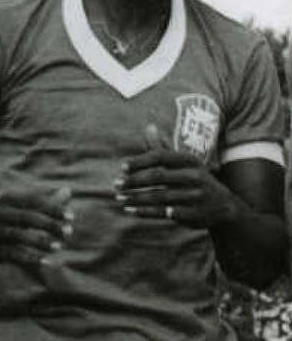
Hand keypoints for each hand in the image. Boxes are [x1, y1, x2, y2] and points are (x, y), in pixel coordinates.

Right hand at [0, 186, 73, 271]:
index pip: (32, 201)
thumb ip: (44, 202)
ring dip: (39, 240)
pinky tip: (46, 261)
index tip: (71, 216)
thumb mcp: (19, 208)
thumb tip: (68, 191)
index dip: (52, 208)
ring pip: (18, 235)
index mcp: (6, 200)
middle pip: (25, 216)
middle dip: (48, 224)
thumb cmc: (3, 219)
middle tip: (68, 231)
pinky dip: (30, 257)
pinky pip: (12, 254)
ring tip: (59, 246)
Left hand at [115, 124, 236, 228]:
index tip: (121, 167)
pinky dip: (146, 212)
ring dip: (136, 198)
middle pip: (158, 177)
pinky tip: (131, 210)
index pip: (160, 157)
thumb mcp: (184, 163)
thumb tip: (148, 126)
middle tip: (115, 185)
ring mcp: (196, 196)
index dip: (140, 161)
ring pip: (159, 196)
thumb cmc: (195, 179)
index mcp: (189, 161)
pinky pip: (165, 213)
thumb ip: (162, 148)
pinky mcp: (194, 214)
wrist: (225, 207)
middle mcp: (194, 176)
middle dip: (134, 181)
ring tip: (119, 198)